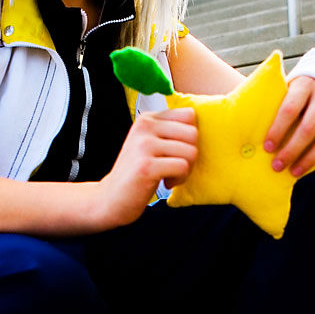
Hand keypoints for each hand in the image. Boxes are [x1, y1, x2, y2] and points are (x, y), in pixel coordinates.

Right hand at [98, 107, 197, 226]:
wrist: (111, 198)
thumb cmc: (137, 172)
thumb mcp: (150, 143)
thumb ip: (170, 131)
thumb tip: (204, 125)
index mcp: (147, 119)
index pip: (188, 115)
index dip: (189, 137)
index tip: (176, 151)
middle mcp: (144, 127)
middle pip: (193, 134)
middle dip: (190, 155)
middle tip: (174, 166)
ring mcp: (144, 146)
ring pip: (190, 151)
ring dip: (185, 169)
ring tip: (168, 175)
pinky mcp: (147, 166)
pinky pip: (183, 167)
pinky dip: (179, 179)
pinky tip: (165, 182)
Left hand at [263, 76, 314, 176]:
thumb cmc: (301, 88)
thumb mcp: (288, 86)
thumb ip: (274, 102)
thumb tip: (245, 129)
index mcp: (305, 86)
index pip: (290, 110)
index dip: (277, 130)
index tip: (267, 147)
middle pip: (309, 128)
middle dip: (291, 150)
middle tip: (277, 166)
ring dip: (311, 159)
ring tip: (294, 172)